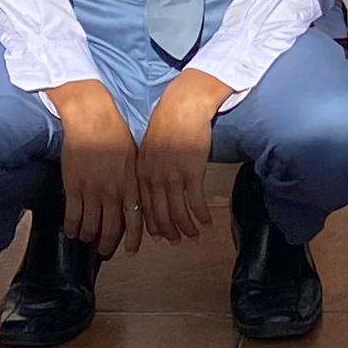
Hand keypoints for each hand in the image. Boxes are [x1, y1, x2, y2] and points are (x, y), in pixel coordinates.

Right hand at [53, 81, 145, 254]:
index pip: (134, 220)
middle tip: (105, 252)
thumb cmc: (115, 133)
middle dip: (108, 245)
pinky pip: (72, 216)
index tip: (130, 250)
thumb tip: (136, 199)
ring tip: (87, 240)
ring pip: (91, 226)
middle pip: (111, 229)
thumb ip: (134, 181)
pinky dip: (72, 228)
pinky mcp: (74, 186)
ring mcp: (92, 191)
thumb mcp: (134, 157)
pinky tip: (72, 232)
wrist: (92, 118)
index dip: (133, 239)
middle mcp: (113, 192)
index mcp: (131, 184)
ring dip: (89, 237)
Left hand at [138, 69, 228, 240]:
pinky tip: (206, 222)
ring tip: (194, 235)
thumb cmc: (167, 122)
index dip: (152, 226)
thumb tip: (154, 184)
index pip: (144, 209)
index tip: (159, 236)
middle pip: (160, 216)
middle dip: (169, 233)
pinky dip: (201, 216)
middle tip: (177, 241)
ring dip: (187, 229)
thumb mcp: (149, 147)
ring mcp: (172, 177)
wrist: (183, 106)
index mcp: (141, 174)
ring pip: (178, 214)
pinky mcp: (192, 173)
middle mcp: (154, 179)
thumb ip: (149, 168)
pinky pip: (195, 203)